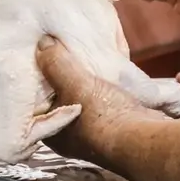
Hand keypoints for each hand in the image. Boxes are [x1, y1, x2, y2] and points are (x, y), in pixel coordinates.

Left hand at [35, 35, 162, 163]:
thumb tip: (43, 44)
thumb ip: (56, 64)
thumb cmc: (103, 116)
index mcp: (53, 130)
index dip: (39, 80)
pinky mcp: (114, 124)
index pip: (37, 101)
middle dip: (63, 79)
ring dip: (86, 82)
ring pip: (83, 99)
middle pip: (61, 98)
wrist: (141, 136)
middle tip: (64, 56)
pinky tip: (105, 72)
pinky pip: (102, 100)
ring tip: (85, 60)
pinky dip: (102, 86)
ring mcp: (93, 131)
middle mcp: (70, 134)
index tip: (42, 60)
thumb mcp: (72, 83)